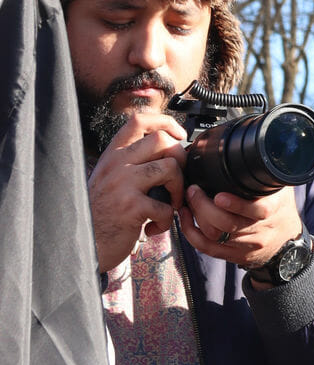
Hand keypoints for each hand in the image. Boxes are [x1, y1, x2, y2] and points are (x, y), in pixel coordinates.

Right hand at [88, 109, 187, 274]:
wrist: (82, 244)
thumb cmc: (101, 212)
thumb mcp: (111, 177)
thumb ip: (133, 161)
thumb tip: (169, 147)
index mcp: (114, 154)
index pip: (139, 121)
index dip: (165, 122)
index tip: (178, 135)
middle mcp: (117, 164)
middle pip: (162, 140)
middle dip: (180, 158)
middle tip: (177, 179)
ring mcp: (123, 185)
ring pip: (170, 167)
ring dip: (179, 189)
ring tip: (170, 204)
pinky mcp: (130, 208)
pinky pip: (166, 206)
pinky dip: (167, 220)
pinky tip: (154, 226)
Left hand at [178, 181, 302, 271]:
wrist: (286, 242)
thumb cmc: (280, 209)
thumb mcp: (281, 188)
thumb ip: (268, 173)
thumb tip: (255, 146)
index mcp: (274, 209)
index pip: (257, 211)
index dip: (236, 205)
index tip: (218, 195)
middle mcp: (259, 230)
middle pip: (228, 224)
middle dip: (204, 207)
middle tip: (193, 190)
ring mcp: (245, 246)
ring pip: (214, 237)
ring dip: (195, 218)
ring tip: (187, 201)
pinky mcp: (232, 256)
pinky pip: (207, 248)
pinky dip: (191, 234)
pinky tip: (186, 218)